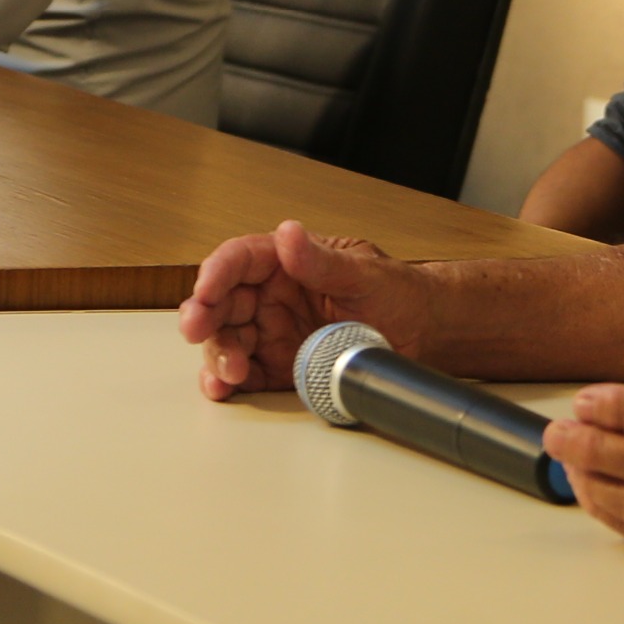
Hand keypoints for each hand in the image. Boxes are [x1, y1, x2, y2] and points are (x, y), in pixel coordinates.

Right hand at [179, 220, 433, 401]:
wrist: (426, 335)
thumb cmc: (399, 293)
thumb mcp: (365, 273)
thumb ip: (322, 260)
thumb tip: (287, 234)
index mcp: (288, 262)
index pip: (241, 260)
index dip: (217, 271)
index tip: (207, 288)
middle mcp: (272, 296)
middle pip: (223, 302)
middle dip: (205, 316)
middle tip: (197, 330)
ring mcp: (273, 333)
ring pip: (227, 340)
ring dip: (218, 355)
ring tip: (228, 373)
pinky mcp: (280, 368)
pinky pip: (245, 375)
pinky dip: (228, 383)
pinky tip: (222, 389)